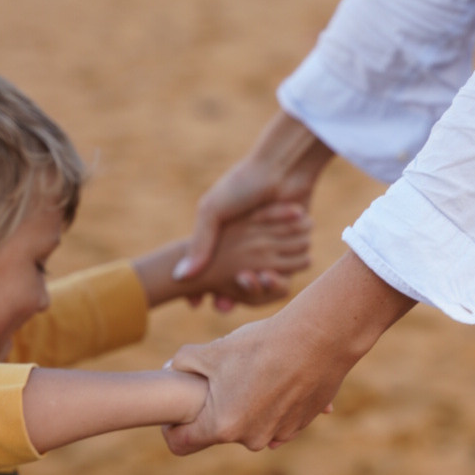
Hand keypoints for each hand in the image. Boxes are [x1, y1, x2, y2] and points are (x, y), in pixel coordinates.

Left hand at [162, 253, 414, 453]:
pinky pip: (275, 418)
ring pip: (248, 423)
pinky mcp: (300, 425)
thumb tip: (168, 370)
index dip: (171, 428)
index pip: (181, 443)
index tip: (176, 412)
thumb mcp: (212, 350)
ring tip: (254, 372)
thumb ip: (182, 364)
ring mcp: (278, 435)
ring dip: (245, 405)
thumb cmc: (261, 344)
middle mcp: (250, 439)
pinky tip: (279, 377)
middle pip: (219, 431)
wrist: (318, 338)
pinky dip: (272, 403)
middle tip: (222, 378)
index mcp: (222, 426)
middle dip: (215, 409)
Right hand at [174, 110, 332, 300]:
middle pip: (232, 282)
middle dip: (225, 295)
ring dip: (251, 291)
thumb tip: (181, 277)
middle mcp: (245, 245)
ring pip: (257, 282)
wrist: (283, 169)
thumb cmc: (242, 185)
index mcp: (223, 235)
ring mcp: (270, 249)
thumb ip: (199, 244)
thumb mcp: (212, 211)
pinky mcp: (293, 248)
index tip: (193, 303)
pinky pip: (283, 275)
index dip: (198, 289)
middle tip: (220, 305)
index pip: (206, 270)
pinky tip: (265, 282)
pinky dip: (274, 282)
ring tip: (242, 290)